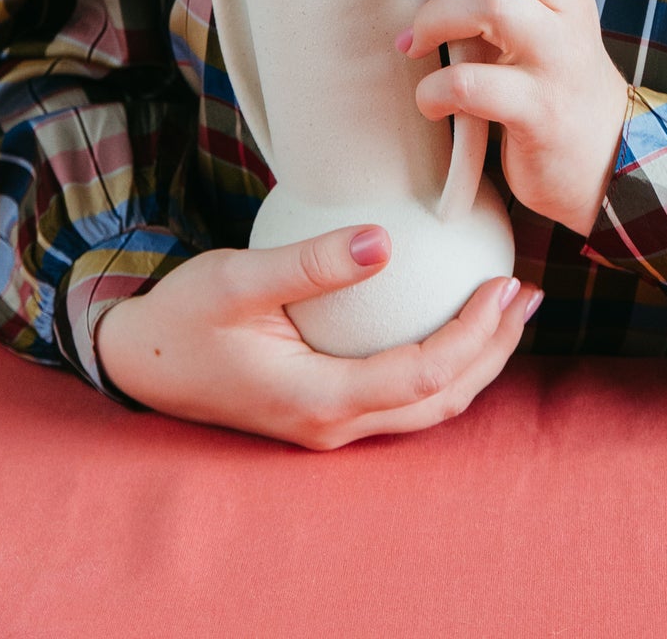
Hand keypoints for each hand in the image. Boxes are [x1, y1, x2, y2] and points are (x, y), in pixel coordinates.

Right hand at [94, 225, 539, 448]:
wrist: (139, 360)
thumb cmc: (184, 315)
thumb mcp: (237, 279)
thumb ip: (309, 264)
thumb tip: (382, 240)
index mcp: (316, 401)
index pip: (422, 377)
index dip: (474, 335)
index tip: (504, 283)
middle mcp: (330, 427)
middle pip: (439, 402)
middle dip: (493, 350)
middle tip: (527, 291)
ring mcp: (328, 427)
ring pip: (426, 408)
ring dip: (475, 359)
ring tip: (507, 305)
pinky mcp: (325, 411)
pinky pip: (401, 398)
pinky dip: (442, 361)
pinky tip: (453, 316)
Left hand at [385, 0, 631, 236]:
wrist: (601, 155)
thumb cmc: (547, 67)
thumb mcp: (525, 1)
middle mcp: (566, 1)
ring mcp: (559, 55)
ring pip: (495, 6)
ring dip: (433, 20)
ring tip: (407, 45)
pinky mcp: (543, 111)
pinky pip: (479, 87)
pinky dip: (437, 91)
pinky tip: (428, 100)